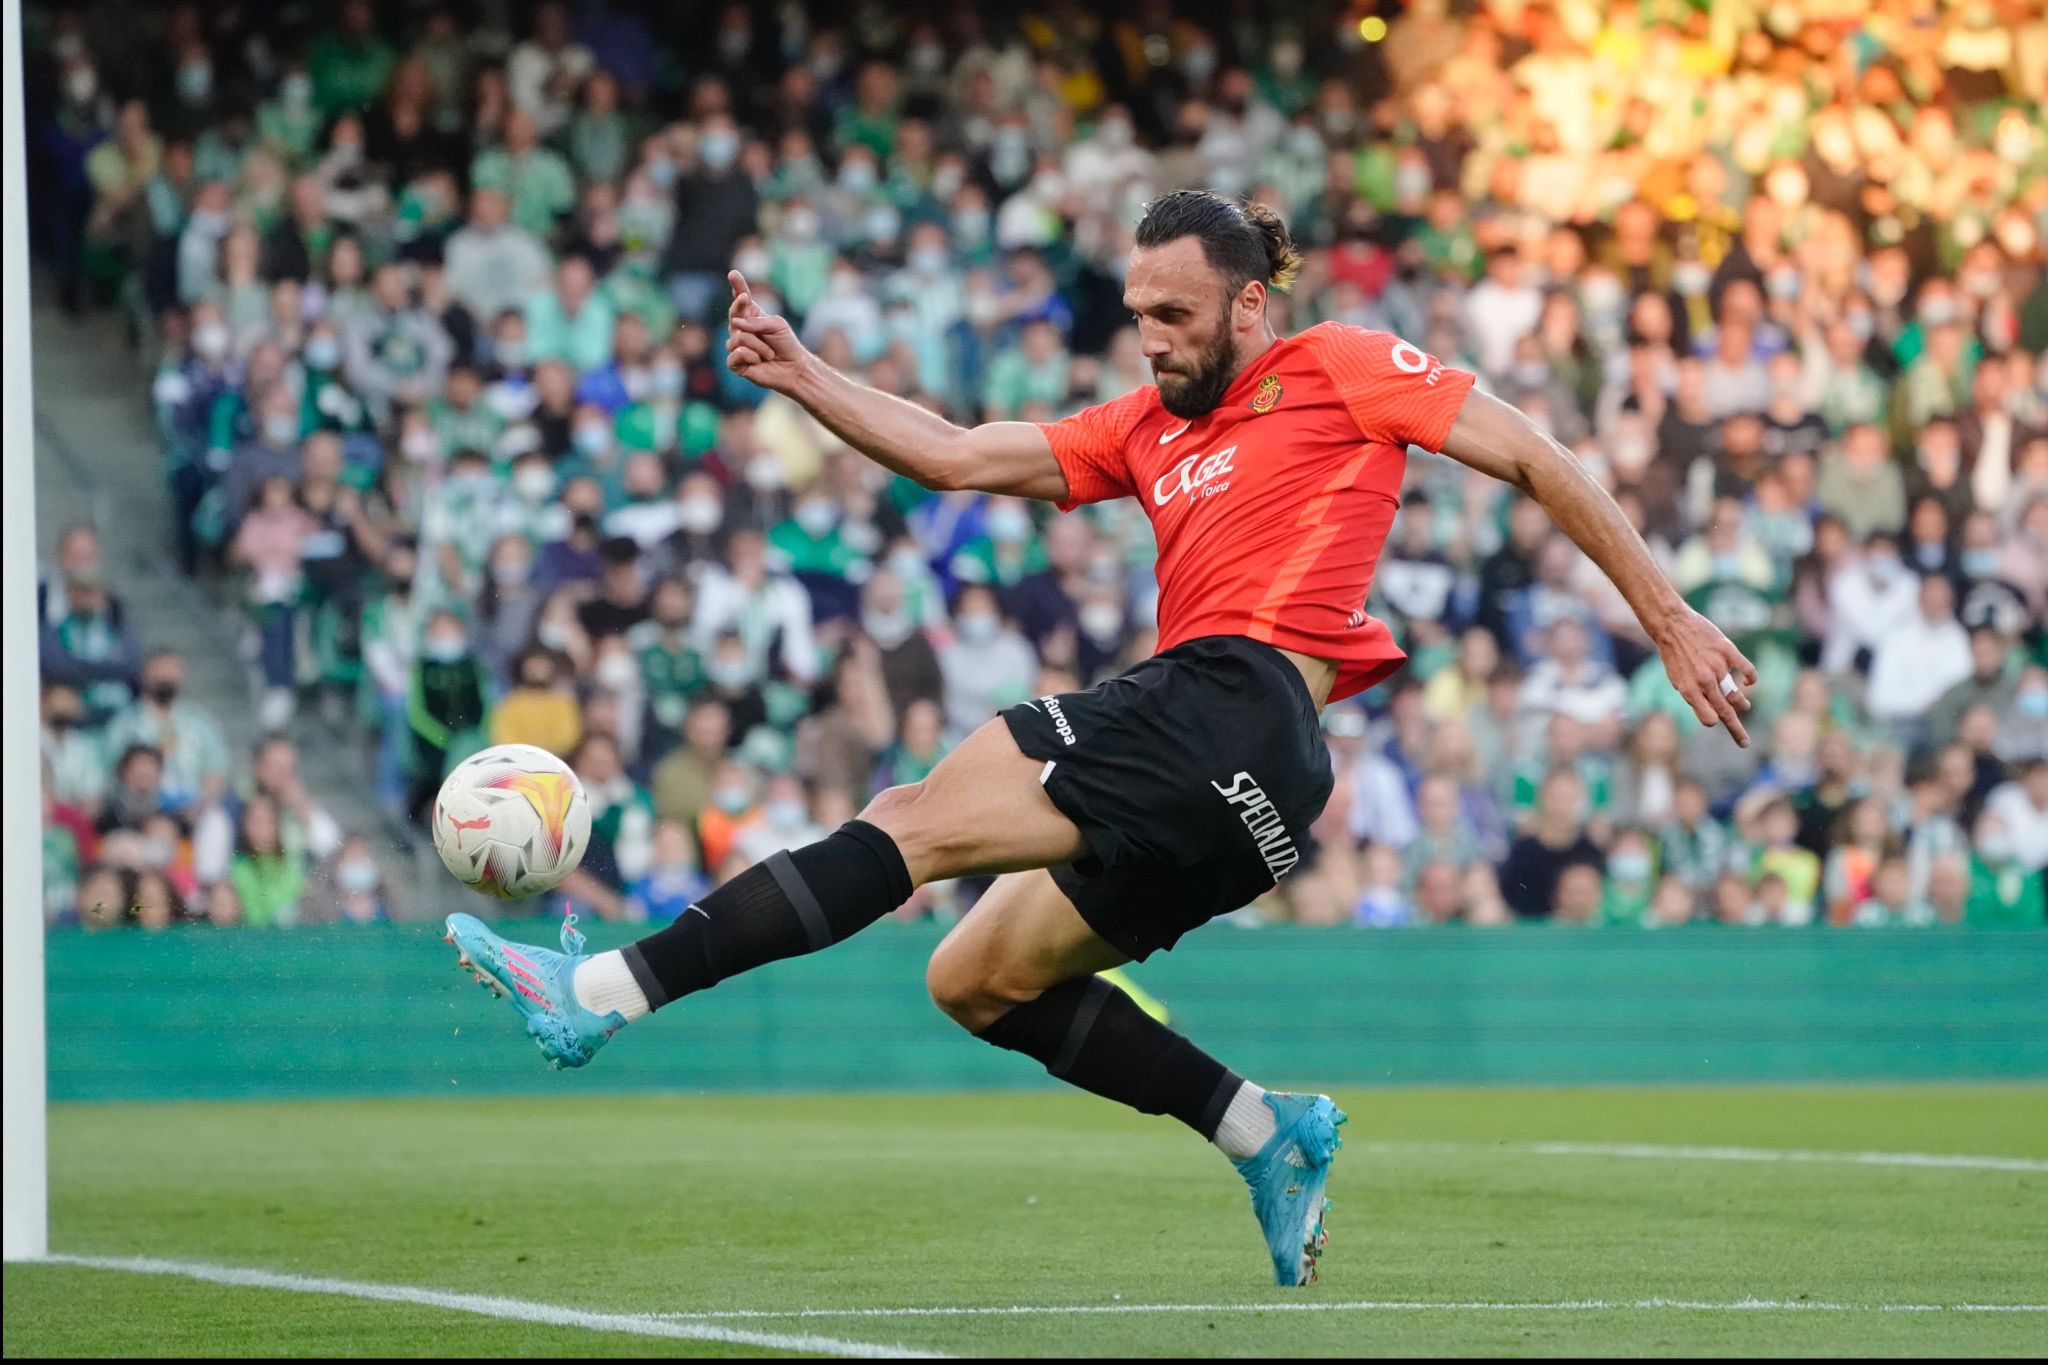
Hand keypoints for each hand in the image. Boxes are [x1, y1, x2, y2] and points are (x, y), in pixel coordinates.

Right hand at [724, 270, 810, 394]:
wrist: (794, 368)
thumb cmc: (787, 344)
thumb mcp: (776, 325)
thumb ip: (756, 321)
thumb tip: (736, 323)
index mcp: (751, 317)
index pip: (741, 300)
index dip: (737, 287)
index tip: (733, 274)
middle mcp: (741, 330)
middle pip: (734, 315)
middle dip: (740, 307)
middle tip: (748, 306)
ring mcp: (736, 346)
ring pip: (739, 337)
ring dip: (760, 346)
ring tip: (769, 353)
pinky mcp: (735, 363)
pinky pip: (737, 353)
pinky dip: (752, 356)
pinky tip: (759, 361)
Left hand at [1654, 606, 1757, 747]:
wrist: (1672, 625)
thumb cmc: (1672, 653)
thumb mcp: (1675, 678)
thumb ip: (1692, 694)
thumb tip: (1708, 709)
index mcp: (1689, 690)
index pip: (1708, 718)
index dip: (1712, 720)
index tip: (1716, 720)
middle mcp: (1704, 682)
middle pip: (1726, 713)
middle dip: (1736, 730)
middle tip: (1744, 743)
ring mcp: (1718, 667)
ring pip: (1737, 694)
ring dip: (1742, 703)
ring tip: (1745, 706)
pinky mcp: (1728, 652)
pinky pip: (1748, 670)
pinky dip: (1751, 678)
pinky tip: (1750, 682)